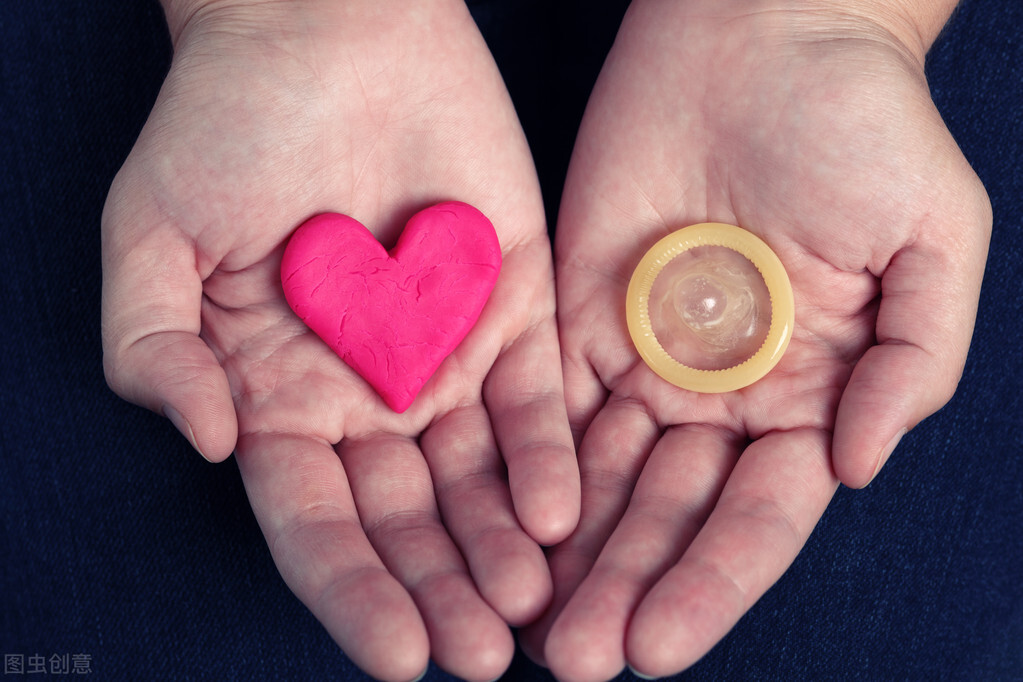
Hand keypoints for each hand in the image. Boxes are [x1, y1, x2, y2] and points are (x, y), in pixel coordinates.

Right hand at [101, 1, 578, 679]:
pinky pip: (536, 396)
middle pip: (409, 519)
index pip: (318, 521)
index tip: (392, 657)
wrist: (327, 32)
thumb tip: (215, 446)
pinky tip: (560, 512)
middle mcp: (369, 397)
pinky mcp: (513, 309)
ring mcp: (446, 358)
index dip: (351, 591)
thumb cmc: (226, 127)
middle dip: (441, 592)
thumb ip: (157, 352)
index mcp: (282, 398)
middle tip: (478, 657)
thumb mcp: (151, 238)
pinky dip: (548, 453)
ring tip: (528, 609)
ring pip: (481, 477)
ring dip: (504, 545)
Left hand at [522, 0, 989, 678]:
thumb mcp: (930, 239)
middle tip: (575, 659)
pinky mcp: (573, 314)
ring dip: (565, 552)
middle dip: (623, 586)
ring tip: (527, 627)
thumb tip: (854, 471)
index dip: (710, 582)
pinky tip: (495, 525)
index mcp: (805, 392)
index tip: (659, 646)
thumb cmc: (862, 124)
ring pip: (596, 477)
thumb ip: (911, 361)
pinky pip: (542, 402)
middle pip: (663, 513)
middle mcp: (718, 394)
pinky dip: (522, 466)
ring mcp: (640, 357)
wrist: (761, 32)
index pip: (754, 515)